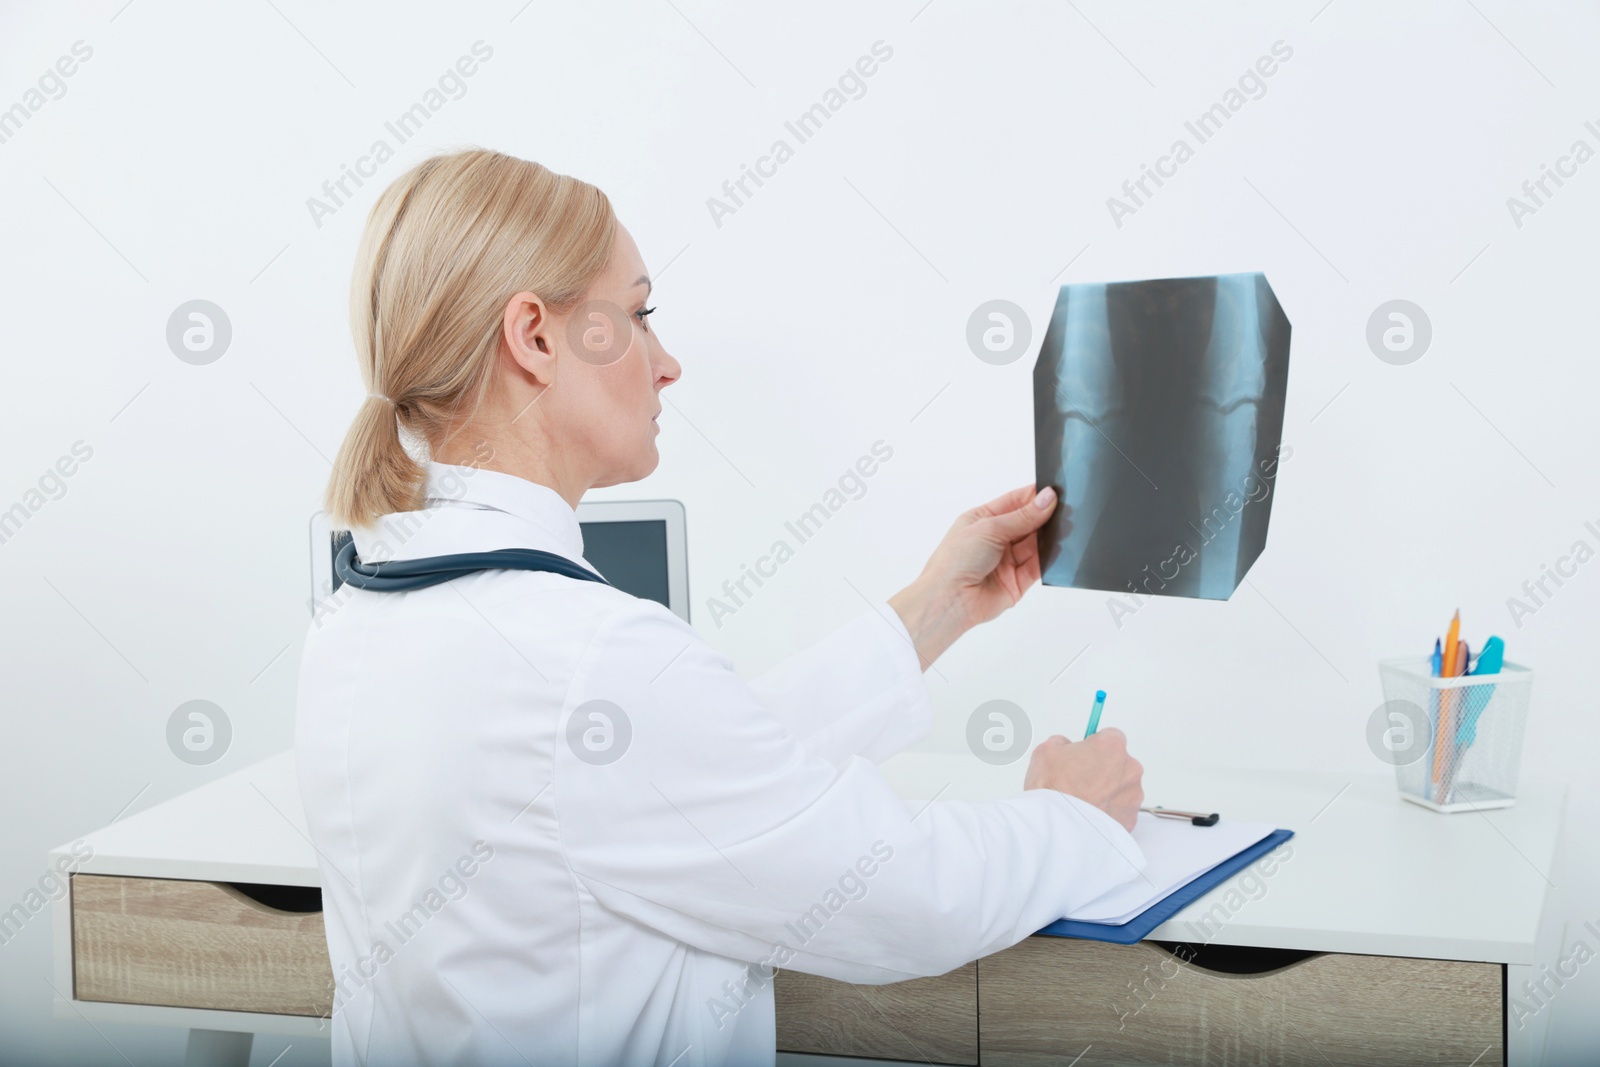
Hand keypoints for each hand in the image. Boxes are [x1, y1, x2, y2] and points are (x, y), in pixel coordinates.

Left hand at [887, 484, 1066, 668]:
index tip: (1055, 490)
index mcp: (982, 519)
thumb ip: (1022, 516)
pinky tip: (1059, 549)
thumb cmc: (955, 561)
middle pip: (1028, 522)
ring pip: (1036, 544)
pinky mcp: (1017, 581)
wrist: (949, 600)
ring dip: (1049, 537)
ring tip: (1064, 528)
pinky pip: (1039, 566)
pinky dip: (1050, 558)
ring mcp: (1007, 560)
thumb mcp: (989, 528)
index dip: (1034, 495)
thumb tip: (1047, 499)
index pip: (1014, 502)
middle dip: (1045, 516)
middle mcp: (995, 539)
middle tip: (1065, 508)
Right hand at [1023, 729, 1143, 831]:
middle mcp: (1129, 769)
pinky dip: (1109, 812)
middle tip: (1080, 780)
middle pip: (1119, 763)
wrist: (1058, 826)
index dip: (1095, 747)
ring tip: (1084, 801)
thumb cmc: (1053, 789)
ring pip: (1122, 788)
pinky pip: (1121, 810)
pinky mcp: (1131, 819)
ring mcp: (1133, 796)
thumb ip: (1063, 744)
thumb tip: (1067, 748)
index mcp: (1111, 746)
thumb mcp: (1047, 751)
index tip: (1085, 754)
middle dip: (1103, 769)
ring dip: (1107, 791)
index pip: (1111, 737)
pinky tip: (1090, 814)